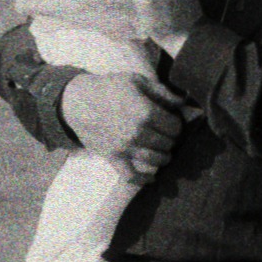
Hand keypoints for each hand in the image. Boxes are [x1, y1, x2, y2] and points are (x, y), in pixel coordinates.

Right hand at [60, 71, 185, 179]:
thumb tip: (183, 102)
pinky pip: (132, 176)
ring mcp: (125, 148)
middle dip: (170, 140)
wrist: (77, 102)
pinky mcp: (113, 158)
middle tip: (166, 135)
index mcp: (146, 112)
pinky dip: (144, 180)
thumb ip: (162, 92)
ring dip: (163, 157)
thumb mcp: (137, 80)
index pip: (175, 127)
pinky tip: (152, 178)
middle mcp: (138, 132)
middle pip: (168, 144)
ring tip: (163, 152)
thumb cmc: (109, 88)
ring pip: (156, 161)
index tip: (172, 122)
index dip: (177, 125)